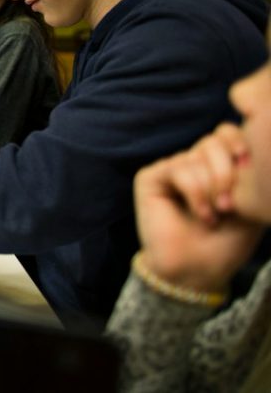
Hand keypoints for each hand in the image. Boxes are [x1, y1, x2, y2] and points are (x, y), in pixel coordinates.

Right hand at [134, 123, 262, 292]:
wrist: (199, 269)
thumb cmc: (227, 242)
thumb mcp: (250, 204)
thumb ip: (249, 174)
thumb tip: (251, 144)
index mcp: (218, 164)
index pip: (228, 132)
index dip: (240, 142)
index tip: (249, 165)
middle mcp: (194, 162)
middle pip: (214, 140)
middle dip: (227, 173)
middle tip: (229, 206)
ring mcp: (171, 169)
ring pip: (196, 156)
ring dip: (211, 189)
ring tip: (213, 215)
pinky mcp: (151, 177)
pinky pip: (178, 168)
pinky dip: (194, 192)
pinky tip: (199, 213)